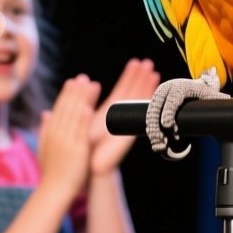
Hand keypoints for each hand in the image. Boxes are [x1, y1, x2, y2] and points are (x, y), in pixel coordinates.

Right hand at [37, 75, 98, 199]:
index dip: (66, 94)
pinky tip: (88, 108)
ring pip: (74, 116)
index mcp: (50, 132)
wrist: (54, 192)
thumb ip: (46, 129)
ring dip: (81, 99)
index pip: (58, 108)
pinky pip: (80, 132)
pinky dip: (83, 120)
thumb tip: (46, 112)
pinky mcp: (76, 151)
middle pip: (66, 108)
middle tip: (83, 77)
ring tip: (89, 85)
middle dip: (75, 92)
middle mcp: (56, 134)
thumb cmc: (52, 172)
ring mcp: (66, 142)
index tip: (73, 81)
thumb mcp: (45, 148)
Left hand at [89, 58, 158, 175]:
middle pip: (133, 92)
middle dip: (140, 77)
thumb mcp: (79, 121)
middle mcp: (120, 117)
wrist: (88, 170)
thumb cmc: (82, 149)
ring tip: (153, 70)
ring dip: (146, 86)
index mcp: (109, 113)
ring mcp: (126, 124)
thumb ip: (81, 103)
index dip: (129, 77)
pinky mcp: (128, 132)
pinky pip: (139, 114)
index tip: (136, 63)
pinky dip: (146, 103)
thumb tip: (80, 84)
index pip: (122, 91)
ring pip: (137, 101)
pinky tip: (153, 92)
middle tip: (148, 62)